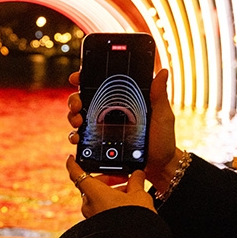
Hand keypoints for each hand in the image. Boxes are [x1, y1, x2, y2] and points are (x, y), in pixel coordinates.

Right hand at [67, 69, 181, 188]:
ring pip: (79, 116)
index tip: (76, 78)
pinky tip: (77, 138)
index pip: (101, 84)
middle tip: (77, 105)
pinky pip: (82, 137)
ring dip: (72, 116)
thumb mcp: (162, 115)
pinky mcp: (99, 143)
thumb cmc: (163, 139)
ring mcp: (102, 127)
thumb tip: (163, 71)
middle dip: (74, 99)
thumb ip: (159, 95)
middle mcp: (109, 111)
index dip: (85, 78)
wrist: (159, 166)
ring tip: (78, 122)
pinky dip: (74, 136)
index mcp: (123, 100)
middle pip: (84, 99)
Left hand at [68, 158, 154, 217]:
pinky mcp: (98, 225)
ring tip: (132, 193)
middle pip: (92, 185)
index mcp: (94, 192)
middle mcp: (88, 204)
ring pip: (98, 197)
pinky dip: (112, 203)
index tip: (71, 158)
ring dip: (112, 192)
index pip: (76, 173)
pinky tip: (128, 205)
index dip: (73, 164)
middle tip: (126, 178)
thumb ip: (136, 181)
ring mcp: (92, 216)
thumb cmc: (134, 218)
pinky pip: (102, 209)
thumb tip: (138, 174)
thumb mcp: (139, 195)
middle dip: (109, 180)